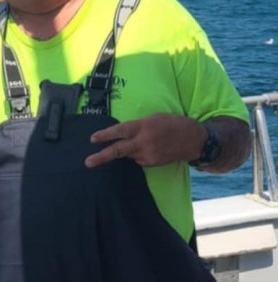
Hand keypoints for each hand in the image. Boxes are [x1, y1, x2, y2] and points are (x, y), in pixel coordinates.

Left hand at [85, 113, 204, 168]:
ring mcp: (148, 155)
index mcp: (144, 126)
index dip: (106, 135)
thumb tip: (123, 134)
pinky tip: (151, 148)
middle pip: (118, 151)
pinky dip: (139, 155)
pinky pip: (138, 160)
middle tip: (88, 162)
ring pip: (128, 155)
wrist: (194, 140)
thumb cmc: (173, 124)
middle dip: (101, 157)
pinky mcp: (152, 164)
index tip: (93, 139)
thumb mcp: (154, 118)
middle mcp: (144, 142)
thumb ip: (137, 126)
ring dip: (129, 150)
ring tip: (147, 142)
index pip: (120, 131)